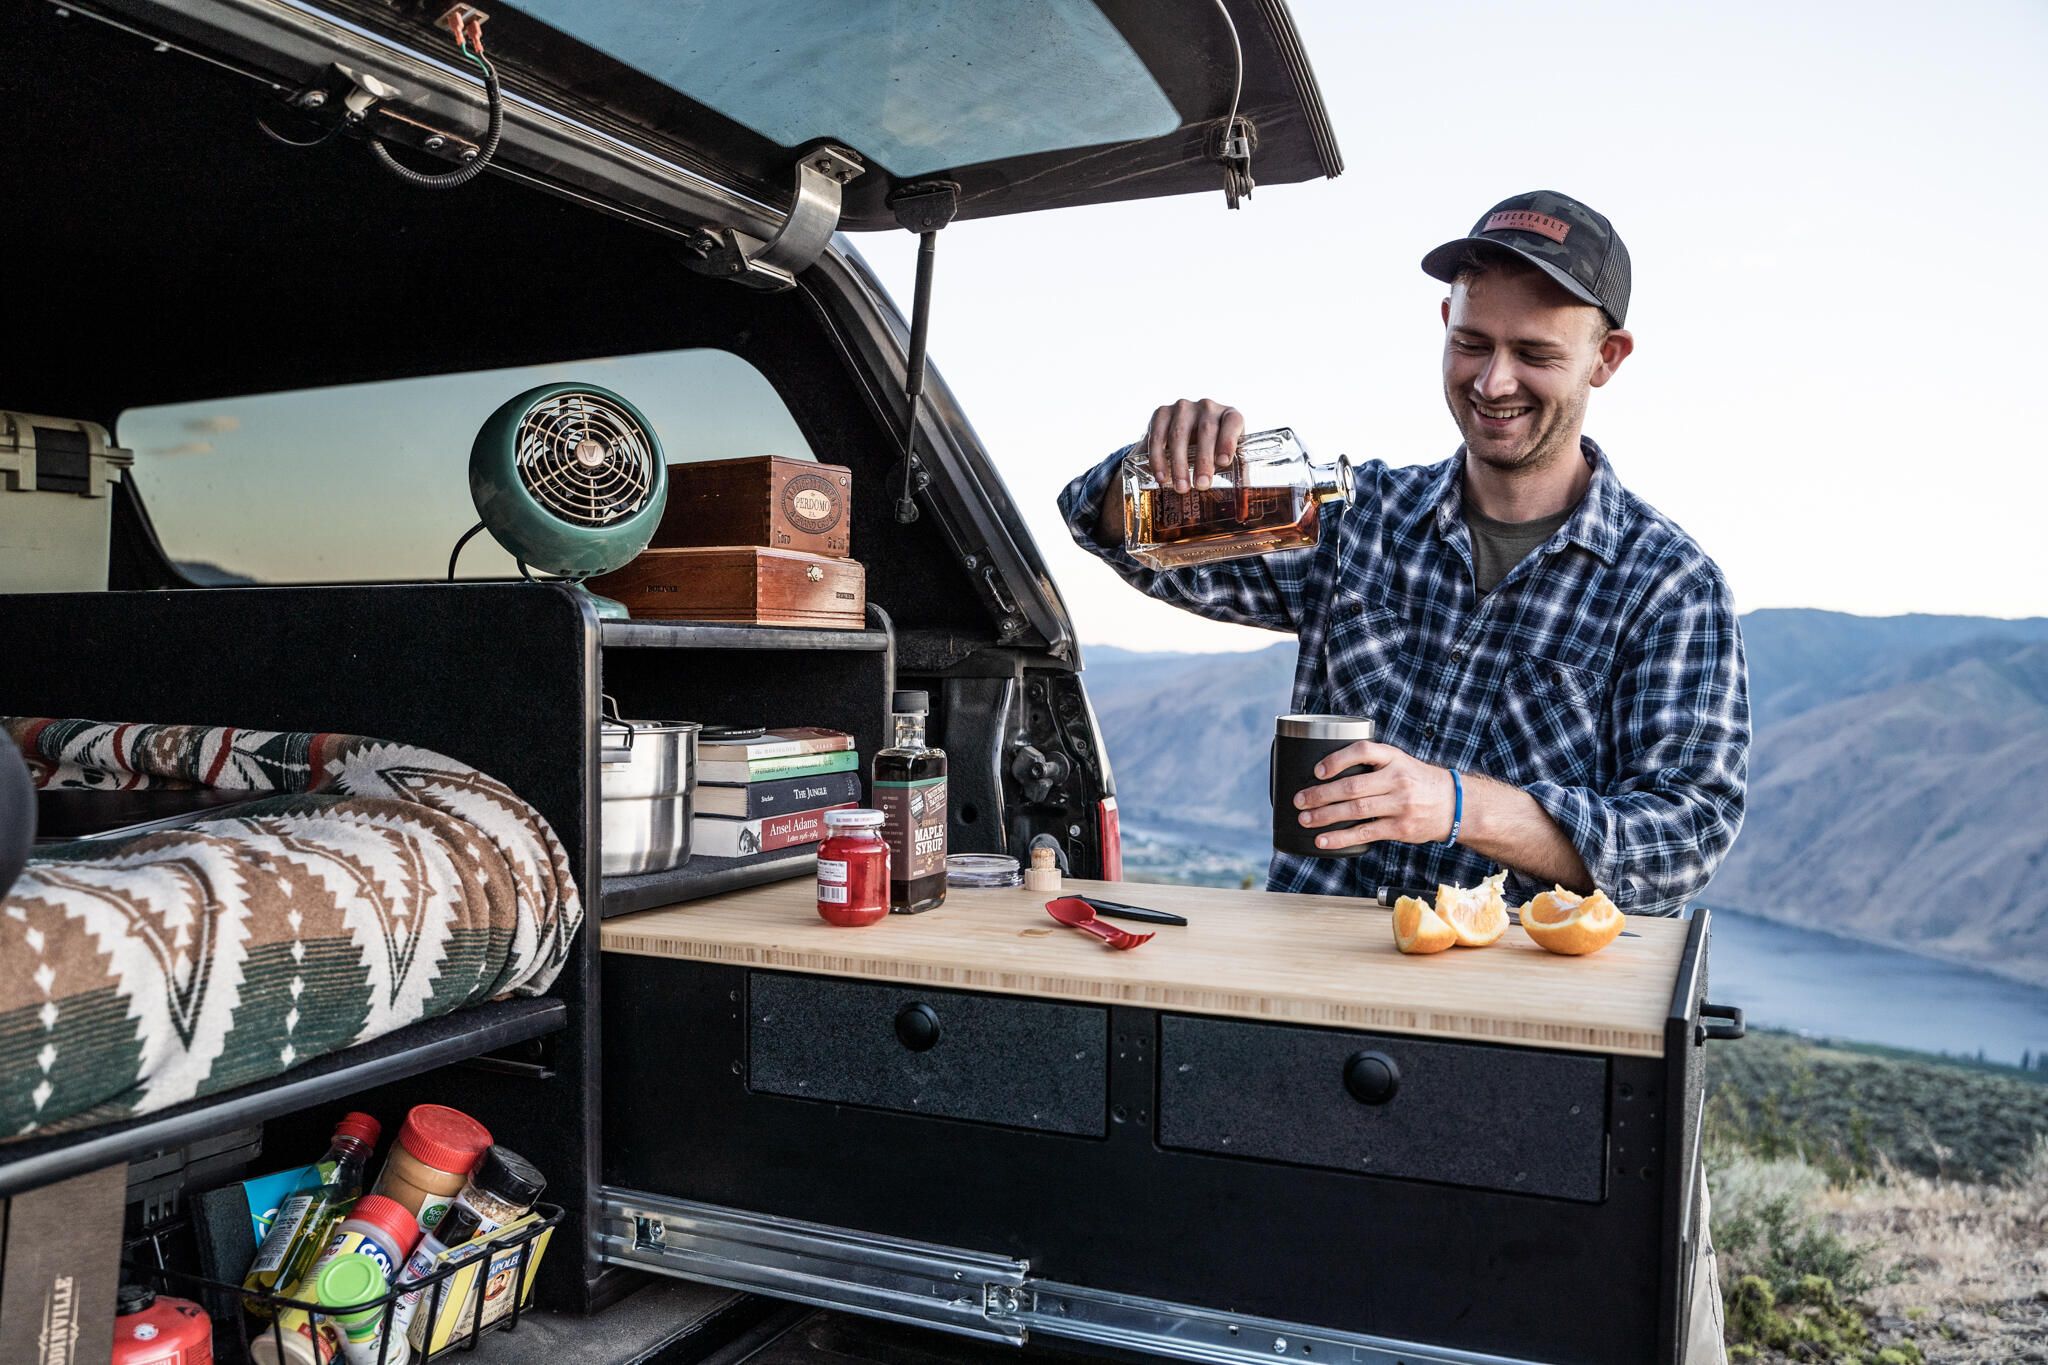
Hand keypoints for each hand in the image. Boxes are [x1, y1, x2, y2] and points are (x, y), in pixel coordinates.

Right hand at [1142, 399, 1244, 493]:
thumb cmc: (1211, 451)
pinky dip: (1158, 458)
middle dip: (1203, 460)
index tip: (1223, 463)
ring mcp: (1183, 407)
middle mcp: (1207, 407)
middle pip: (1206, 431)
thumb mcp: (1225, 458)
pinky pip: (1158, 436)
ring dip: (1179, 463)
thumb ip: (1235, 474)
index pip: (1232, 422)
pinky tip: (1161, 477)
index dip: (1228, 441)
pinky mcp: (1162, 413)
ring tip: (1181, 487)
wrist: (1182, 438)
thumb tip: (1242, 504)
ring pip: (1179, 434)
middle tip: (1201, 485)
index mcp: (1229, 415)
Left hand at [1292, 740, 1455, 850]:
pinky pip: (1364, 833)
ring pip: (1355, 810)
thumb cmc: (1418, 781)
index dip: (1337, 759)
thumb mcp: (1400, 762)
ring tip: (1305, 819)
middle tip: (1299, 800)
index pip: (1363, 751)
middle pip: (1352, 786)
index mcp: (1394, 758)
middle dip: (1320, 794)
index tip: (1318, 770)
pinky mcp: (1399, 828)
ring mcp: (1399, 805)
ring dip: (1325, 816)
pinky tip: (1323, 840)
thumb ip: (1373, 763)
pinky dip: (1340, 838)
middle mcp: (1397, 779)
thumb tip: (1330, 770)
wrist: (1454, 804)